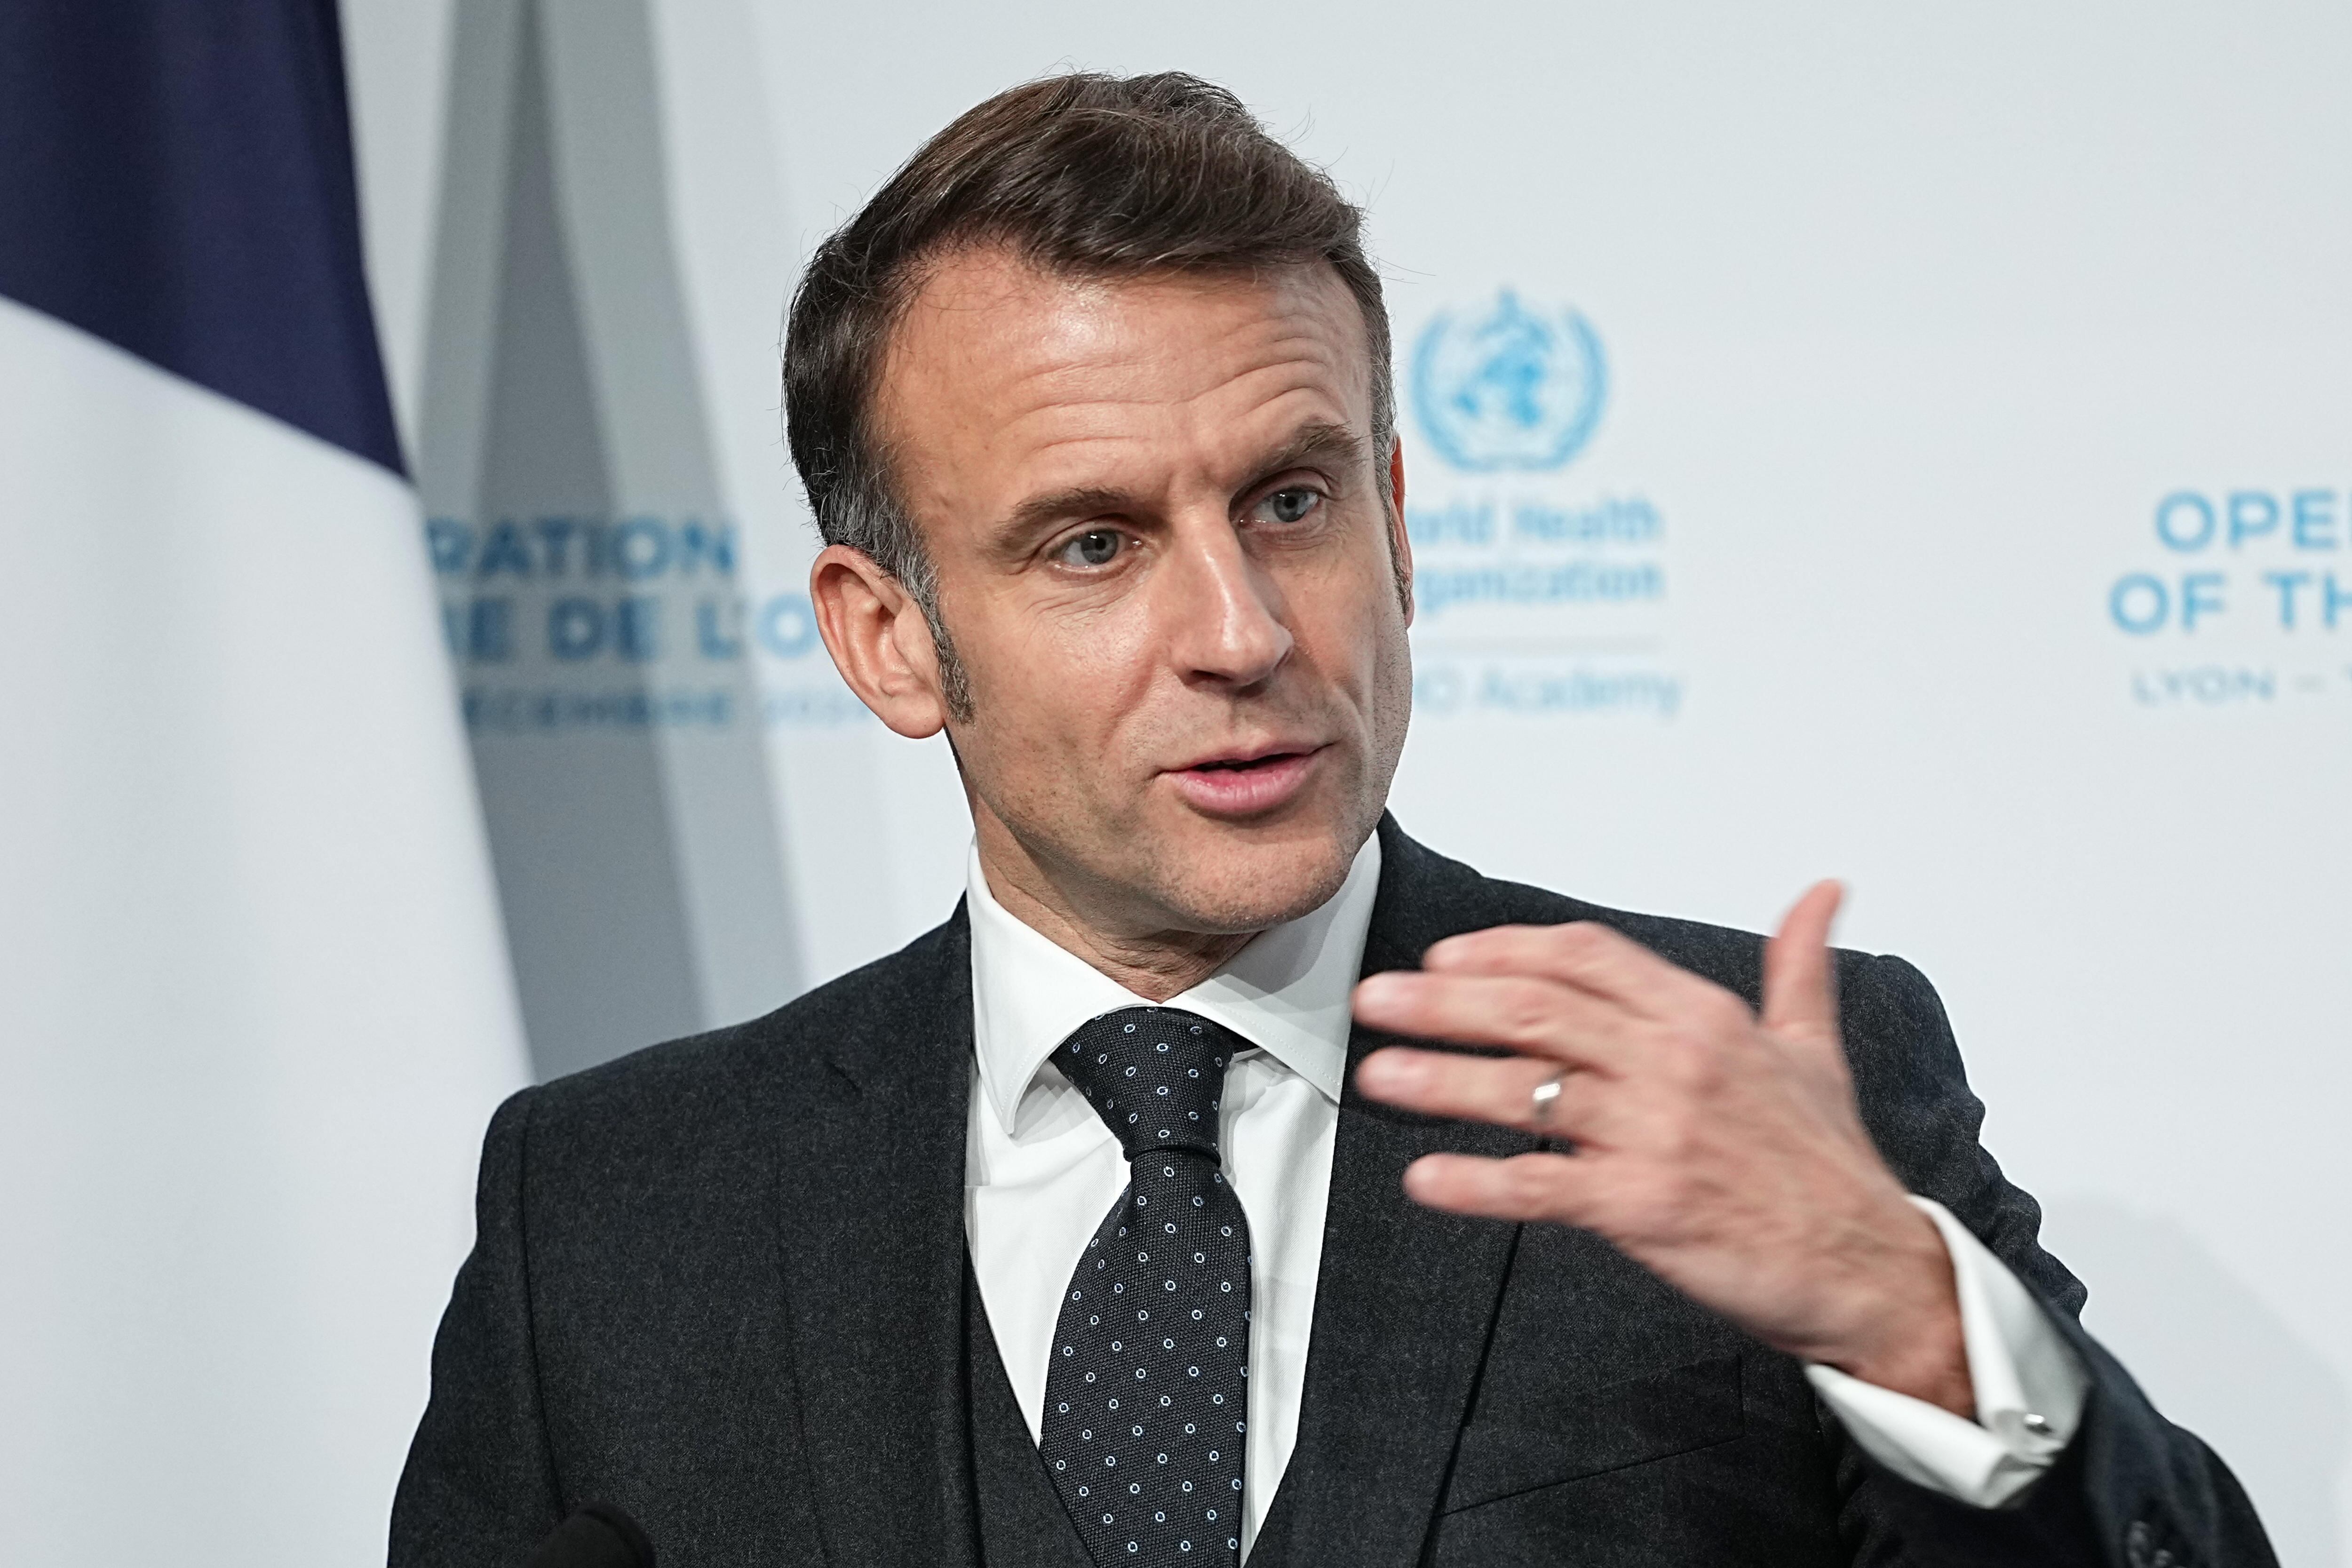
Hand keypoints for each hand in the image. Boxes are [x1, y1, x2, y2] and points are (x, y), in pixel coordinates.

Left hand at [1352, 883, 1972, 1415]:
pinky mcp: (1644, 1207)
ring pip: (1526, 1089)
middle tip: (1376, 1000)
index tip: (1444, 956)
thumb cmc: (1830, 1162)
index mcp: (1706, 1017)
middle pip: (1536, 1009)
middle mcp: (1676, 1063)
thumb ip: (1801, 966)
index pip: (1584, 955)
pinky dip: (1478, 1183)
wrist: (1872, 1266)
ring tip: (1377, 1075)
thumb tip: (1823, 893)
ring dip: (1440, 1078)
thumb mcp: (1814, 1048)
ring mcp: (1657, 1135)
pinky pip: (1541, 1186)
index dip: (1505, 949)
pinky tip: (1426, 1180)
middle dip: (1445, 1000)